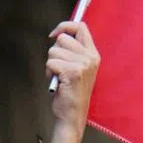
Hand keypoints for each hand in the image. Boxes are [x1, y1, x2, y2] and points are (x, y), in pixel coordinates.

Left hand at [45, 21, 99, 142]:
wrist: (72, 115)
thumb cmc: (72, 94)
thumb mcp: (79, 68)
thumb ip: (73, 52)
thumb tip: (59, 35)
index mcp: (93, 55)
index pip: (81, 27)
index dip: (65, 26)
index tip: (54, 34)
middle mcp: (90, 57)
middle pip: (63, 38)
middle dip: (55, 52)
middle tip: (59, 68)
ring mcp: (82, 64)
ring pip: (53, 51)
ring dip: (51, 64)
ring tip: (58, 77)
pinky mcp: (72, 72)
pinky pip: (51, 62)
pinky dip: (49, 72)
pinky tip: (56, 82)